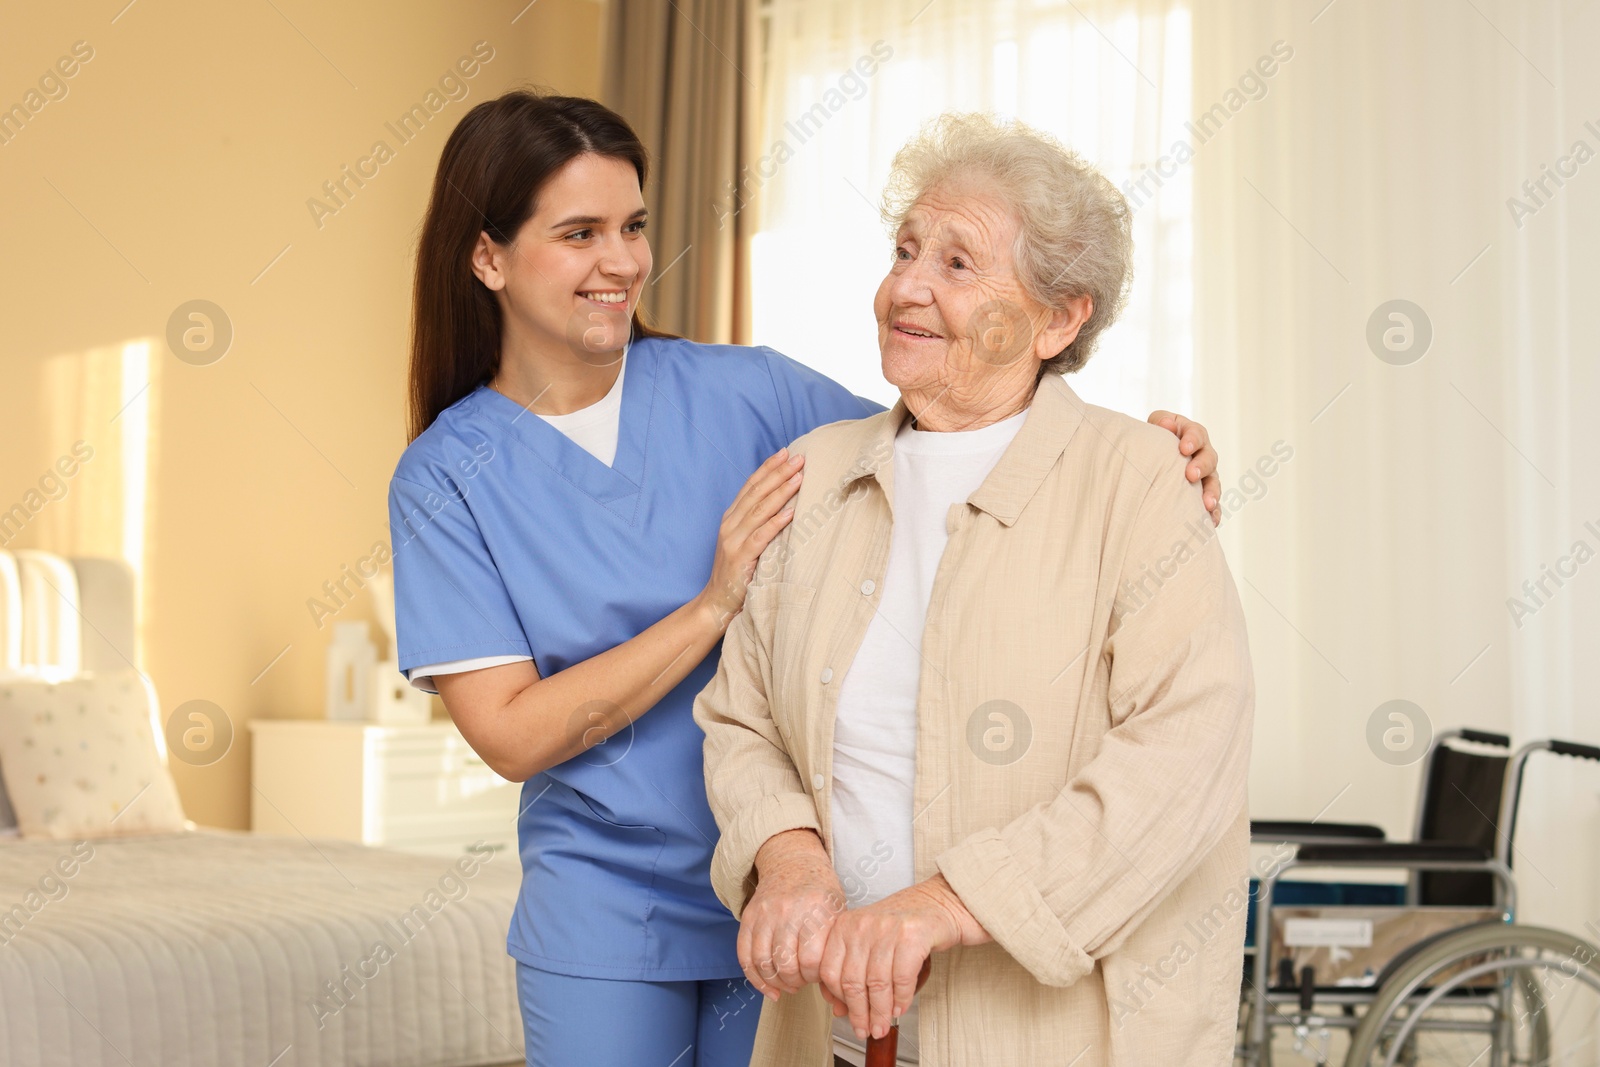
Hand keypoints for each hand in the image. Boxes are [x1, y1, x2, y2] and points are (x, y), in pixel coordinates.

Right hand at [699, 448, 805, 627]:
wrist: (716, 603)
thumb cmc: (737, 573)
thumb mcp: (746, 542)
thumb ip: (758, 524)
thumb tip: (786, 504)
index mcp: (731, 518)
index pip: (750, 487)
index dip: (768, 468)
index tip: (785, 453)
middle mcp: (730, 525)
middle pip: (756, 493)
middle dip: (779, 473)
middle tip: (799, 458)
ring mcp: (733, 541)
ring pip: (760, 510)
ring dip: (781, 492)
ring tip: (799, 477)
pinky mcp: (740, 558)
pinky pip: (761, 536)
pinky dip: (776, 523)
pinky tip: (791, 512)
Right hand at [739, 830, 845, 999]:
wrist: (792, 862)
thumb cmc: (820, 893)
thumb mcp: (837, 911)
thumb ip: (835, 944)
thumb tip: (833, 986)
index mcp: (816, 908)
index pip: (811, 959)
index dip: (814, 977)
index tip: (818, 976)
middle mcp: (788, 910)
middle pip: (786, 964)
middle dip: (795, 982)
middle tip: (802, 982)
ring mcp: (765, 913)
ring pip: (763, 962)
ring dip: (776, 982)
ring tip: (788, 985)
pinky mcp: (748, 917)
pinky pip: (744, 955)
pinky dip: (755, 979)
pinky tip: (769, 988)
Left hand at [818, 874, 989, 1041]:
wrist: (938, 903)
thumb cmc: (902, 926)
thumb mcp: (869, 943)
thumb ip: (851, 972)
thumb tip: (840, 1009)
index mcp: (844, 926)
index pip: (830, 972)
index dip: (839, 1001)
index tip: (848, 1017)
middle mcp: (862, 924)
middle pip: (852, 981)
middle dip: (860, 1013)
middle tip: (867, 1029)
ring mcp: (887, 928)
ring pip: (877, 983)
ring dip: (881, 1012)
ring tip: (883, 1025)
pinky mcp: (912, 935)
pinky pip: (901, 978)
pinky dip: (901, 999)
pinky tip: (900, 1007)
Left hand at [1147, 411, 1221, 525]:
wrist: (1152, 456)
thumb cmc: (1154, 438)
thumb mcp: (1156, 424)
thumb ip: (1161, 421)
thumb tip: (1166, 425)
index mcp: (1192, 435)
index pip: (1197, 434)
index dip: (1192, 440)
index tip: (1184, 448)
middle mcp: (1203, 455)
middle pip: (1209, 459)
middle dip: (1202, 467)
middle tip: (1190, 475)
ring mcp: (1206, 476)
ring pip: (1214, 483)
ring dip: (1212, 493)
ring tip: (1206, 505)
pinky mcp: (1203, 494)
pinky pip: (1213, 505)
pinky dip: (1213, 514)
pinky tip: (1210, 522)